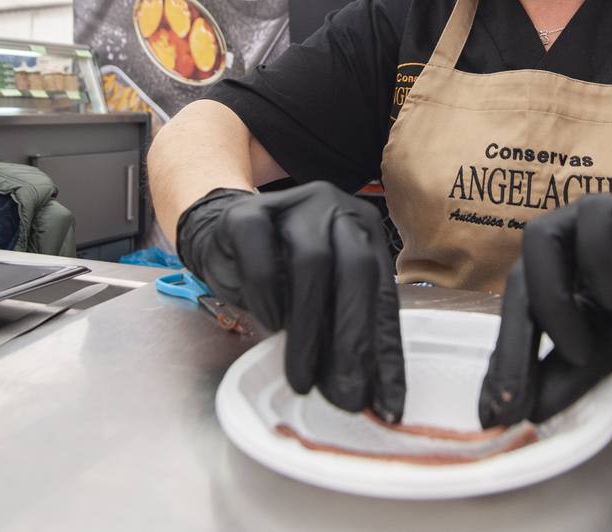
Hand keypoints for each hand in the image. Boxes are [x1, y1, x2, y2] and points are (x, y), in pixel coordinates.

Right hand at [177, 181, 405, 420]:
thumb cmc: (281, 274)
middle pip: (356, 271)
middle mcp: (337, 210)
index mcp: (366, 231)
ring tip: (301, 378)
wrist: (223, 236)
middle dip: (353, 339)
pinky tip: (270, 324)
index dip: (386, 353)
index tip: (387, 405)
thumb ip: (344, 331)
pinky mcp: (248, 213)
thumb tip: (365, 392)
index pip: (384, 295)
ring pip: (312, 263)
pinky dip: (268, 294)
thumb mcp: (322, 299)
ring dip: (308, 328)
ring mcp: (293, 205)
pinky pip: (262, 253)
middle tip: (347, 395)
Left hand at [479, 196, 611, 426]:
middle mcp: (565, 248)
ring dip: (552, 299)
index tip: (495, 415)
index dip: (503, 364)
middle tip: (519, 398)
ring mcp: (592, 226)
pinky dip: (598, 260)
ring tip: (583, 346)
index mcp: (555, 280)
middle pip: (517, 283)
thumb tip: (526, 416)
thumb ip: (568, 376)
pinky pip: (597, 219)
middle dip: (513, 346)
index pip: (513, 317)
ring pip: (540, 240)